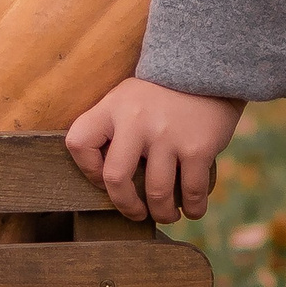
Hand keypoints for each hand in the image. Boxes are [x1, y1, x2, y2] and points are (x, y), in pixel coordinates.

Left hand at [66, 78, 243, 224]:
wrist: (206, 72)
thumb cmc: (160, 96)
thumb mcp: (126, 99)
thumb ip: (111, 129)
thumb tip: (105, 181)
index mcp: (112, 108)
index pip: (79, 143)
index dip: (87, 170)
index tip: (104, 179)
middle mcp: (136, 121)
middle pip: (115, 178)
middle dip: (126, 205)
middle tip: (136, 213)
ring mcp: (168, 135)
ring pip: (157, 193)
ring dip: (162, 213)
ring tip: (167, 214)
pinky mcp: (198, 147)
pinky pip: (192, 191)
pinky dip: (193, 208)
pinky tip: (192, 209)